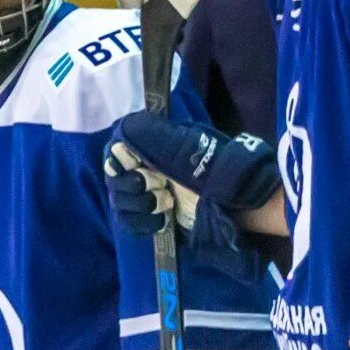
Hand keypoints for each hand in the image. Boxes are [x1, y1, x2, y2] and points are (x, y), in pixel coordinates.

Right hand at [110, 111, 279, 211]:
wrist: (236, 203)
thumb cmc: (213, 171)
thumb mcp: (186, 146)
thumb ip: (155, 134)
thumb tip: (127, 126)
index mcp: (152, 145)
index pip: (115, 150)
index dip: (119, 163)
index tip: (138, 169)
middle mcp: (145, 166)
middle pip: (113, 179)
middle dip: (133, 187)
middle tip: (161, 188)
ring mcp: (147, 192)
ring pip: (119, 202)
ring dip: (139, 206)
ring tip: (166, 204)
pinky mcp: (151, 216)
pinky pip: (128, 222)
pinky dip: (142, 223)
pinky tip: (161, 220)